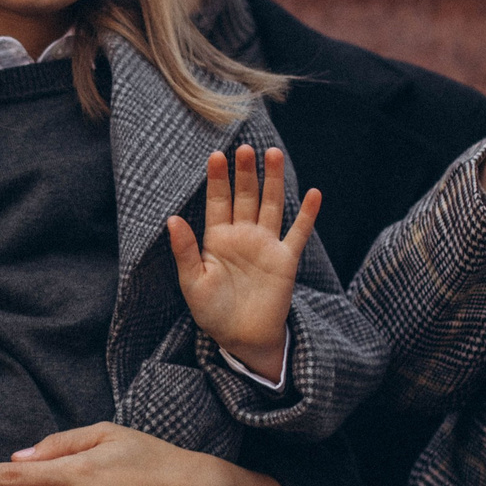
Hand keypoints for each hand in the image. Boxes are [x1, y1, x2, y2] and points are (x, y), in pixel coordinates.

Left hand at [167, 145, 319, 380]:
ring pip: (271, 205)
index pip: (217, 201)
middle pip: (246, 196)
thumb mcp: (192, 282)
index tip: (216, 156)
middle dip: (246, 172)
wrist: (241, 338)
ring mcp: (266, 245)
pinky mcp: (286, 260)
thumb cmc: (212, 312)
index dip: (218, 179)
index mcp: (217, 238)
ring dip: (273, 181)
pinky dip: (307, 215)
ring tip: (273, 153)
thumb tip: (171, 219)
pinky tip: (314, 194)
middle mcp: (243, 235)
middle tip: (246, 148)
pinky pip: (298, 233)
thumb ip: (184, 250)